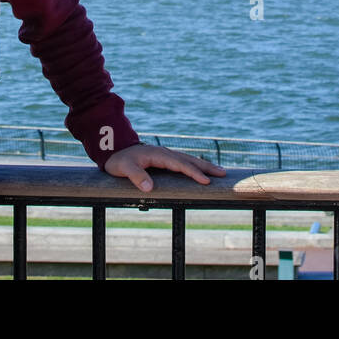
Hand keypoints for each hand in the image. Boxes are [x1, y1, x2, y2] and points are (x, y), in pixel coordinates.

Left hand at [104, 143, 225, 191]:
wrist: (115, 150)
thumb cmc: (120, 160)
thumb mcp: (124, 168)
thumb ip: (136, 176)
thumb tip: (149, 188)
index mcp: (159, 155)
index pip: (180, 165)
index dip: (193, 173)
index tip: (206, 181)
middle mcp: (166, 153)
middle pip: (190, 160)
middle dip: (206, 167)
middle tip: (223, 174)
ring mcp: (167, 155)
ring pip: (189, 160)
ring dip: (204, 165)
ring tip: (220, 172)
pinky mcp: (166, 159)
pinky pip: (185, 162)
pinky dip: (196, 165)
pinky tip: (203, 171)